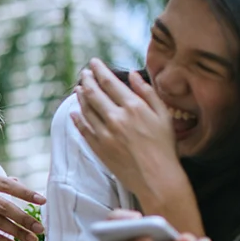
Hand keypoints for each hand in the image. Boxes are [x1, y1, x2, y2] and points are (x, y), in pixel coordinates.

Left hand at [71, 59, 176, 199]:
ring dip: (81, 97)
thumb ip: (147, 92)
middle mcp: (116, 118)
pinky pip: (83, 129)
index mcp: (133, 107)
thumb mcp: (163, 115)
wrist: (157, 178)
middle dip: (87, 80)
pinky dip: (77, 119)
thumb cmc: (164, 146)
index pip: (109, 82)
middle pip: (94, 93)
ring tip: (79, 89)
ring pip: (86, 109)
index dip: (99, 70)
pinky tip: (75, 113)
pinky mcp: (99, 148)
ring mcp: (104, 134)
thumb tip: (132, 74)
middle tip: (84, 73)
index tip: (94, 62)